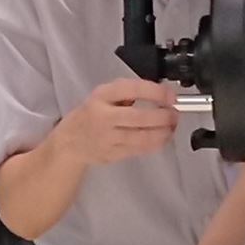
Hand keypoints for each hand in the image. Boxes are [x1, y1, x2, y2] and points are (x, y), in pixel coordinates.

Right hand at [50, 79, 178, 166]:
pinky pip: (140, 150)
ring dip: (164, 132)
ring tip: (171, 126)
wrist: (69, 143)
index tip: (170, 95)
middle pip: (141, 117)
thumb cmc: (89, 116)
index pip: (132, 90)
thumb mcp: (102, 96)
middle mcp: (104, 117)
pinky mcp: (113, 154)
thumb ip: (127, 93)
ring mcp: (108, 138)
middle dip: (164, 116)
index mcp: (101, 97)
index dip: (155, 92)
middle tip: (174, 113)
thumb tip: (159, 93)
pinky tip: (162, 138)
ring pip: (143, 137)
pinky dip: (156, 143)